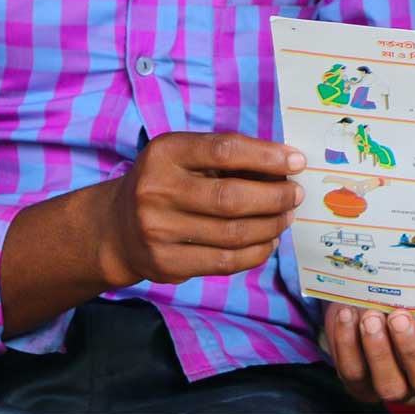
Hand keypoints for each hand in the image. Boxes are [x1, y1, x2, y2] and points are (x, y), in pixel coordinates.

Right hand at [95, 131, 304, 287]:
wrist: (117, 228)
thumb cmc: (168, 183)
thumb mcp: (187, 157)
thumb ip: (229, 159)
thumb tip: (287, 168)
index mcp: (165, 153)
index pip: (225, 149)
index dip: (267, 156)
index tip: (297, 162)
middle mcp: (156, 190)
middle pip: (232, 197)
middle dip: (275, 197)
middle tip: (296, 195)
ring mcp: (158, 231)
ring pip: (233, 233)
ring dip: (271, 226)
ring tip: (286, 217)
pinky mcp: (165, 264)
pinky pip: (224, 262)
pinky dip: (255, 252)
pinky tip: (268, 241)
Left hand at [325, 303, 414, 401]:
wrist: (370, 305)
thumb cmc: (406, 296)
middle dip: (412, 349)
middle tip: (398, 316)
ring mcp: (394, 386)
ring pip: (390, 385)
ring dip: (378, 350)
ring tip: (371, 316)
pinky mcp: (361, 385)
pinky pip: (353, 372)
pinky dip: (347, 344)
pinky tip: (347, 315)